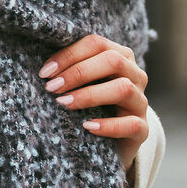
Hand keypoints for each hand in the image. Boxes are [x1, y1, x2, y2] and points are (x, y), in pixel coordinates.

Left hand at [38, 33, 149, 174]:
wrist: (111, 143)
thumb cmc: (90, 106)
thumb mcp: (82, 85)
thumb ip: (71, 70)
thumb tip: (44, 68)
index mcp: (121, 57)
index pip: (97, 44)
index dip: (70, 55)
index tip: (45, 72)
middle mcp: (135, 75)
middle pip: (113, 61)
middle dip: (78, 72)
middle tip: (52, 87)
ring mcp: (140, 102)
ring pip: (123, 88)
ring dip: (90, 94)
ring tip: (64, 103)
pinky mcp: (142, 129)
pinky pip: (131, 124)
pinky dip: (108, 125)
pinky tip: (87, 126)